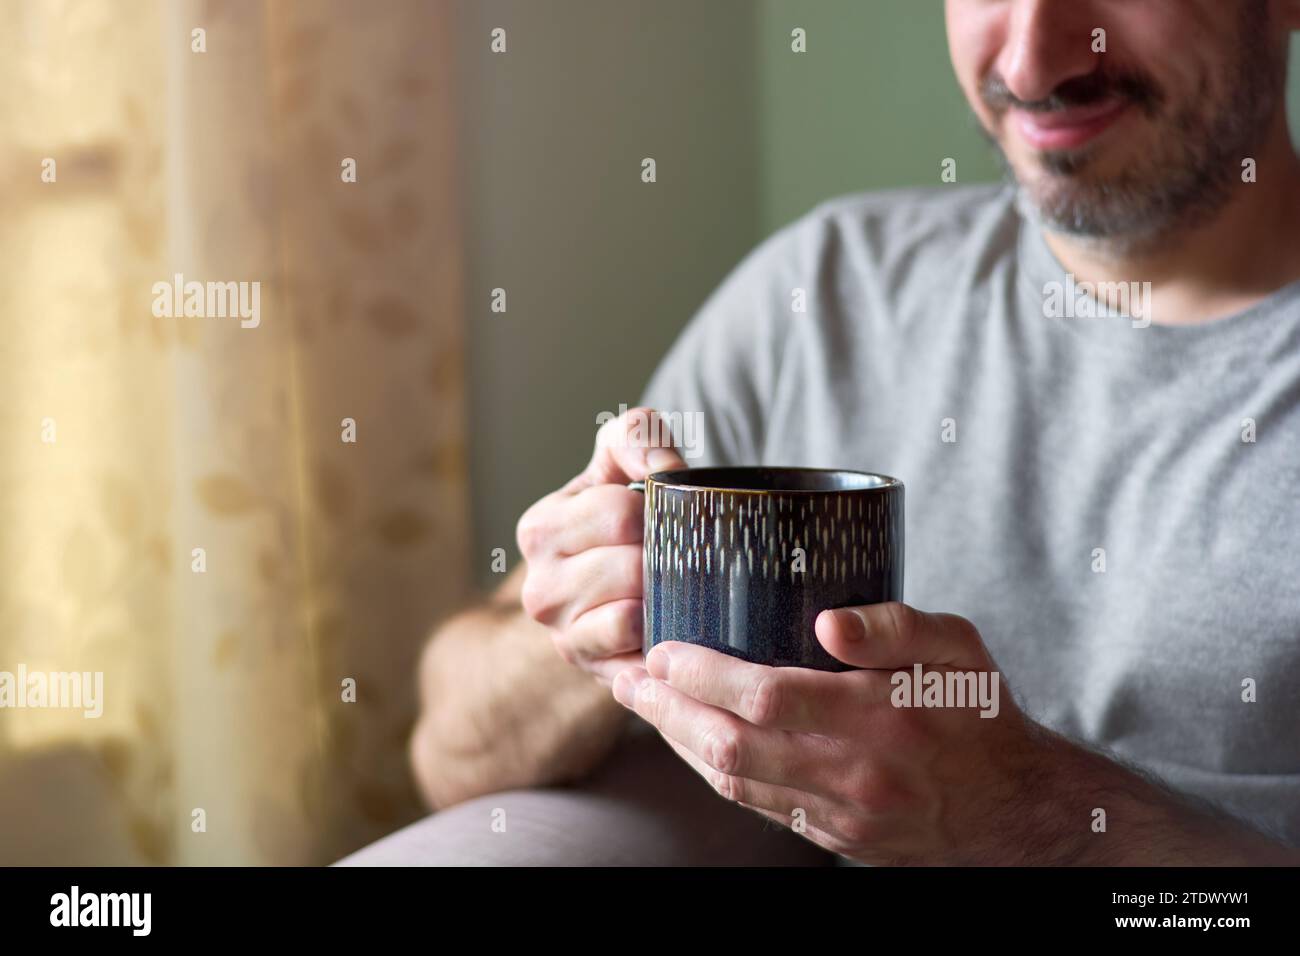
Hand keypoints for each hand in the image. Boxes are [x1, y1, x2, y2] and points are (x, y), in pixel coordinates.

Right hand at [517, 407, 684, 685]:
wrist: (624, 581)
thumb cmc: (624, 515)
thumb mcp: (623, 460)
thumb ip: (637, 436)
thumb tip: (666, 469)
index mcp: (540, 529)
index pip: (619, 514)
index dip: (662, 510)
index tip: (675, 512)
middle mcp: (539, 587)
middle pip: (631, 565)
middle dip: (667, 557)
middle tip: (684, 554)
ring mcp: (562, 635)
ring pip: (633, 610)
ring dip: (667, 597)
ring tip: (678, 585)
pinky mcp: (592, 671)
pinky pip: (635, 652)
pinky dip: (660, 636)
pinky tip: (672, 623)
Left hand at [610, 602, 1061, 864]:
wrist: (1013, 808)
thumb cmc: (977, 712)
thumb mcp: (957, 648)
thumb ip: (896, 625)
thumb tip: (827, 622)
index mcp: (881, 716)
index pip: (768, 696)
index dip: (704, 674)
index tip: (665, 647)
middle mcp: (854, 771)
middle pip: (733, 745)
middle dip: (669, 709)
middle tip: (629, 676)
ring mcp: (840, 812)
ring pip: (734, 781)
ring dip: (678, 742)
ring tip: (642, 703)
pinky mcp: (833, 836)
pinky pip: (755, 805)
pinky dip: (711, 771)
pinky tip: (689, 740)